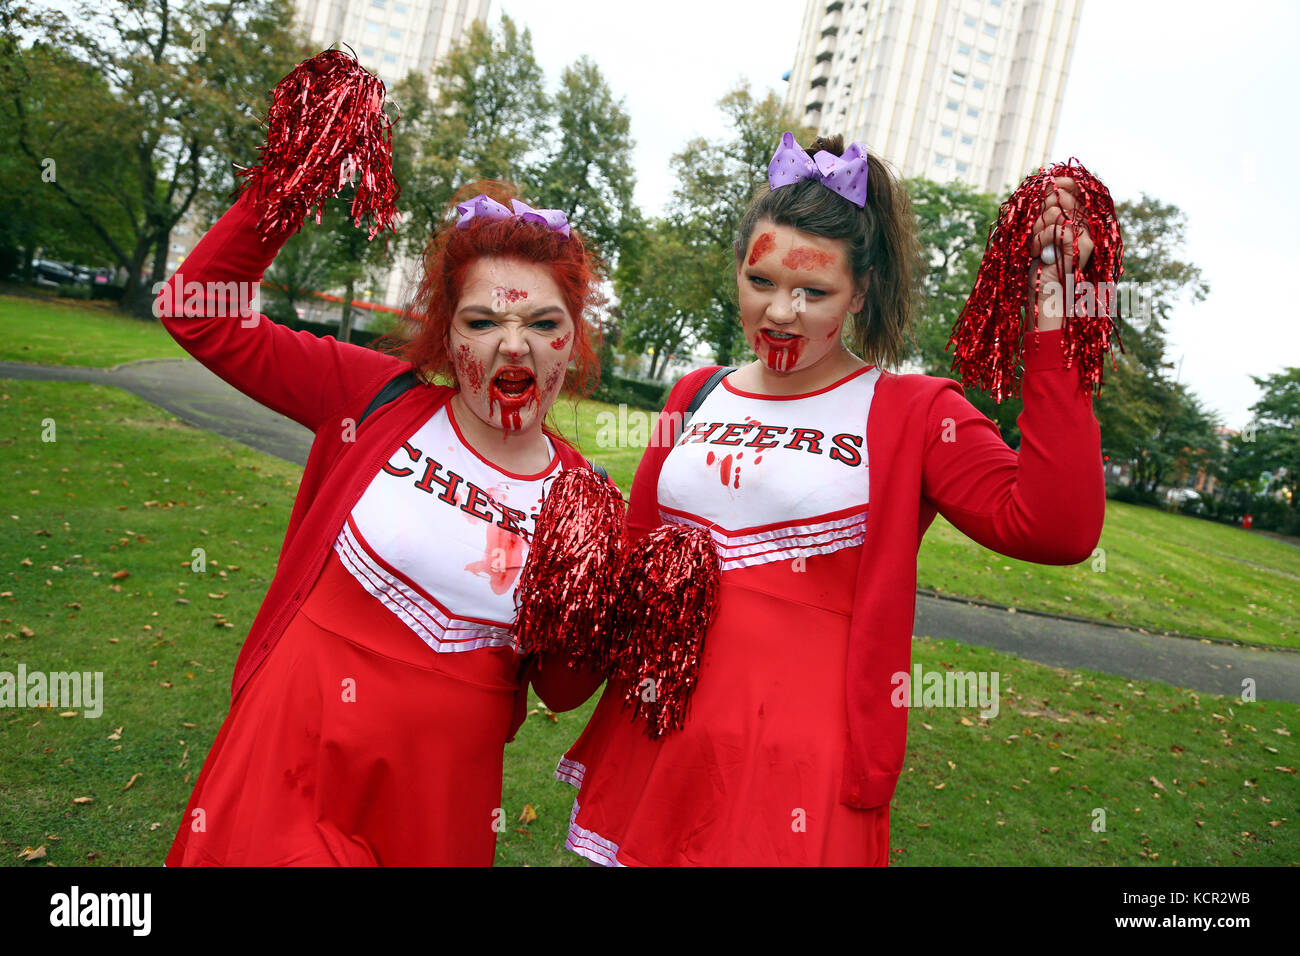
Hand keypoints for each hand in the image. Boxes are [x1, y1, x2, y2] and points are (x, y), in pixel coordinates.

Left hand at [1028, 177, 1093, 329]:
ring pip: (1058, 211)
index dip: (1062, 182)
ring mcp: (1087, 236)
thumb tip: (1045, 187)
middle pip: (1064, 197)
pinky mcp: (1082, 247)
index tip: (1047, 182)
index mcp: (1078, 222)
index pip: (1076, 190)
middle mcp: (1087, 227)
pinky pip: (1058, 227)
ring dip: (1037, 227)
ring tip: (1034, 246)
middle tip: (1034, 230)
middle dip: (1041, 208)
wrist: (1043, 298)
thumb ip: (1045, 213)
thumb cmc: (1038, 270)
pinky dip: (1040, 238)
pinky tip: (1036, 253)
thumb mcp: (1038, 235)